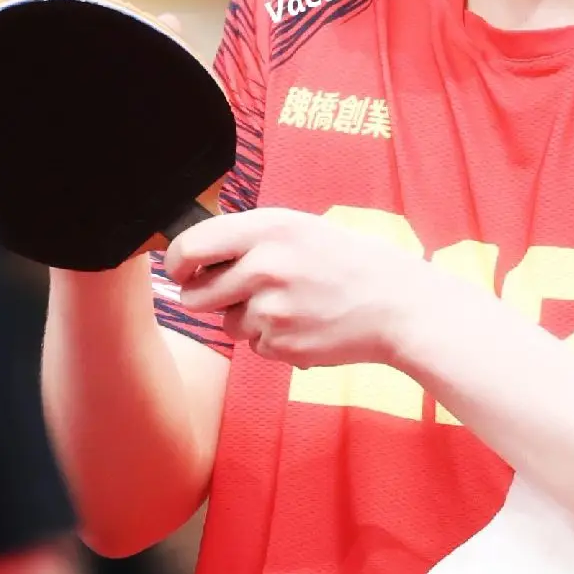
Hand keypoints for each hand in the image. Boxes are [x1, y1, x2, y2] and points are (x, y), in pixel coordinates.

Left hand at [162, 208, 431, 367]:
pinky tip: (306, 323)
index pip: (190, 247)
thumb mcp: (300, 229)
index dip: (176, 264)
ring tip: (292, 306)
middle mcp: (265, 265)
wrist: (397, 305)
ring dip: (248, 320)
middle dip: (205, 299)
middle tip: (234, 295)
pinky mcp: (281, 343)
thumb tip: (193, 257)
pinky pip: (255, 345)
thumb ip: (249, 239)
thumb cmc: (348, 263)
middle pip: (196, 295)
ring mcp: (272, 308)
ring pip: (227, 323)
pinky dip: (273, 339)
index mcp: (269, 228)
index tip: (181, 272)